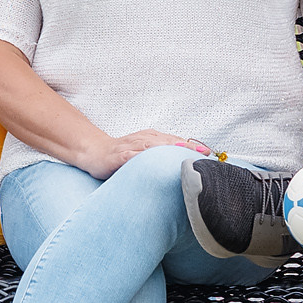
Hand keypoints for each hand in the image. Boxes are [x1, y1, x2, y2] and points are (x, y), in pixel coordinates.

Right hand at [84, 129, 205, 180]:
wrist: (93, 151)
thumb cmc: (121, 154)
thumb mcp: (144, 153)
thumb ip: (161, 156)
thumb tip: (183, 165)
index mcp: (152, 138)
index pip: (176, 140)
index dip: (192, 146)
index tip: (209, 153)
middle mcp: (144, 139)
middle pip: (169, 141)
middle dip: (187, 147)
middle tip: (204, 154)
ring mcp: (132, 146)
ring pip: (154, 146)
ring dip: (170, 149)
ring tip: (186, 154)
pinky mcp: (120, 156)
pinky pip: (134, 156)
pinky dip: (145, 158)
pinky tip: (154, 162)